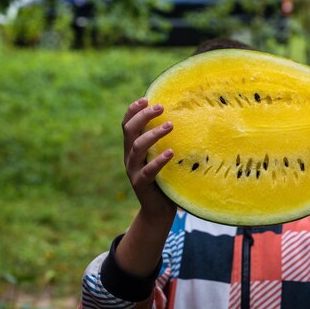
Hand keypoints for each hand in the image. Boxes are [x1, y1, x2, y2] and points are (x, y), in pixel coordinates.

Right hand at [122, 98, 176, 220]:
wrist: (158, 210)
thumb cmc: (165, 180)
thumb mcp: (161, 158)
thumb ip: (163, 143)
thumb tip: (182, 120)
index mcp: (132, 149)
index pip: (127, 124)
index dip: (133, 110)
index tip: (146, 98)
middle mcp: (129, 157)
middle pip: (129, 130)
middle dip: (143, 116)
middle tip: (160, 107)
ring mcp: (133, 171)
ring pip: (137, 147)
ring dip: (152, 134)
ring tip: (170, 125)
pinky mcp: (140, 184)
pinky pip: (148, 171)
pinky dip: (159, 161)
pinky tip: (171, 152)